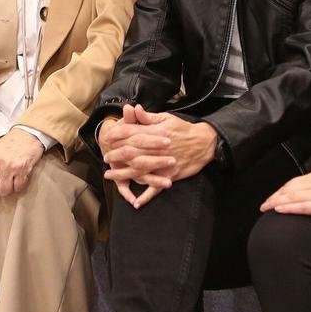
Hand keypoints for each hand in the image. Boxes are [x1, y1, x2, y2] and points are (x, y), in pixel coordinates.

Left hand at [0, 128, 44, 199]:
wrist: (26, 135)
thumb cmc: (7, 146)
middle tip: (0, 183)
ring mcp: (8, 167)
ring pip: (4, 191)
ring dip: (7, 189)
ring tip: (9, 179)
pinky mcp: (21, 170)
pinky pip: (17, 188)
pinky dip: (18, 185)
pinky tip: (18, 177)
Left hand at [103, 105, 218, 208]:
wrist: (204, 143)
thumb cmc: (183, 129)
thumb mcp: (166, 118)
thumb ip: (148, 117)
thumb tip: (134, 108)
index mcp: (155, 133)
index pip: (132, 134)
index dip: (118, 136)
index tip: (108, 138)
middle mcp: (157, 149)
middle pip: (132, 153)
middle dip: (116, 156)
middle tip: (106, 158)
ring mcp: (163, 164)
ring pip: (139, 171)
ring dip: (123, 174)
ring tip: (110, 176)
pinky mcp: (170, 175)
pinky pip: (156, 187)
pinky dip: (146, 196)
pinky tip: (136, 203)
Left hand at [260, 170, 310, 219]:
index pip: (295, 182)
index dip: (282, 189)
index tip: (274, 196)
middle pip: (290, 188)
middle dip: (275, 196)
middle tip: (264, 205)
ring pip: (293, 196)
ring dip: (277, 202)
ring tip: (266, 208)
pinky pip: (303, 206)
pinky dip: (289, 207)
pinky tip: (279, 209)